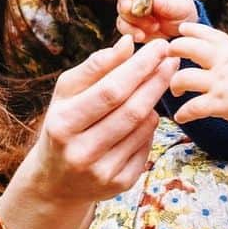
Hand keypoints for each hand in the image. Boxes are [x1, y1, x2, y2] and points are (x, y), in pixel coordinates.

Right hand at [21, 34, 177, 204]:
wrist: (55, 180)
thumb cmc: (64, 123)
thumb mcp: (67, 92)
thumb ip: (96, 66)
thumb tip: (128, 43)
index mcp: (63, 124)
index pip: (111, 90)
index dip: (139, 67)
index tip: (159, 46)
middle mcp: (81, 152)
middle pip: (132, 110)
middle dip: (156, 80)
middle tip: (172, 59)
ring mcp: (102, 172)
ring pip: (144, 127)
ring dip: (155, 101)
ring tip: (157, 82)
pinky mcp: (119, 184)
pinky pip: (147, 145)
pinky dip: (150, 125)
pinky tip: (146, 114)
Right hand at [115, 0, 196, 40]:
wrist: (181, 28)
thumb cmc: (182, 10)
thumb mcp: (182, 6)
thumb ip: (169, 3)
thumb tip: (156, 0)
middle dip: (127, 5)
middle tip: (135, 13)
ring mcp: (131, 6)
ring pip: (122, 12)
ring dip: (135, 22)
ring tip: (154, 27)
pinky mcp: (129, 22)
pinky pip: (123, 26)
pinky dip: (131, 32)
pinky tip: (142, 36)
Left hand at [168, 21, 227, 126]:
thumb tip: (224, 54)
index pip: (206, 33)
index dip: (190, 30)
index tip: (181, 30)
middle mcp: (221, 62)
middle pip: (187, 47)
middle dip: (174, 50)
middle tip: (168, 56)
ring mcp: (219, 83)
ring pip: (184, 78)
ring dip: (175, 84)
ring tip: (175, 90)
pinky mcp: (219, 103)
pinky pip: (193, 108)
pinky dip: (184, 113)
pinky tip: (181, 117)